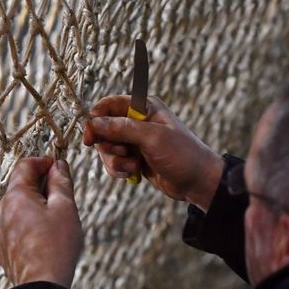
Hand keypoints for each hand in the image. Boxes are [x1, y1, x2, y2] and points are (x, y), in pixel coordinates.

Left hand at [0, 157, 83, 288]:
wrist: (40, 287)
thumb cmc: (55, 247)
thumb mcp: (65, 208)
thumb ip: (61, 182)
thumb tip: (58, 165)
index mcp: (15, 196)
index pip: (25, 165)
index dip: (43, 162)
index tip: (58, 167)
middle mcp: (1, 209)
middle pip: (20, 185)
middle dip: (40, 184)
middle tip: (61, 195)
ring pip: (16, 205)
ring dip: (34, 204)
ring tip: (54, 219)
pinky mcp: (0, 244)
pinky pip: (13, 223)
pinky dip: (27, 221)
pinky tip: (43, 235)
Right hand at [83, 95, 223, 211]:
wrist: (198, 182)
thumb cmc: (181, 154)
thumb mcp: (151, 138)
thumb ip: (121, 128)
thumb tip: (93, 122)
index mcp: (143, 107)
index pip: (109, 105)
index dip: (96, 118)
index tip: (90, 136)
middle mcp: (136, 121)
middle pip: (103, 128)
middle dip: (107, 144)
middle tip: (121, 152)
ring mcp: (134, 141)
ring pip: (106, 148)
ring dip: (115, 159)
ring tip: (132, 165)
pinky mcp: (133, 158)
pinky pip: (113, 161)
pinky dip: (119, 169)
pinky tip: (134, 172)